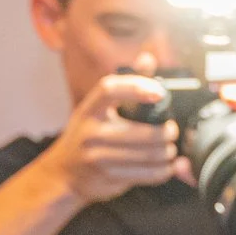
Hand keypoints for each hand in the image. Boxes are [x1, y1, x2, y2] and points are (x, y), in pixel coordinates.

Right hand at [38, 57, 180, 202]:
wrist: (64, 173)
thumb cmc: (87, 135)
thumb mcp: (98, 109)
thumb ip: (126, 86)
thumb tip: (148, 57)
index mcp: (89, 109)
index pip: (110, 89)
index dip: (136, 87)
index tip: (159, 92)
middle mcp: (91, 132)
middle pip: (142, 132)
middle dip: (166, 132)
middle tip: (172, 131)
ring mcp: (98, 156)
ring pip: (148, 155)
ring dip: (167, 152)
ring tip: (169, 149)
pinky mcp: (108, 177)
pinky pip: (146, 174)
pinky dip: (163, 170)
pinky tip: (166, 165)